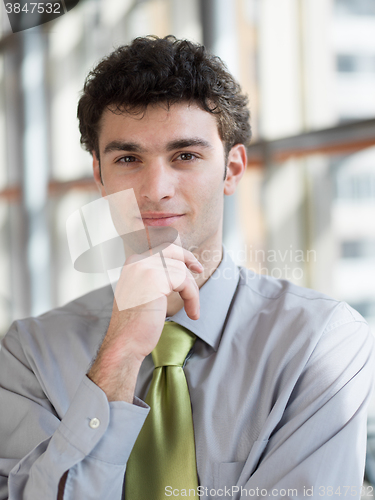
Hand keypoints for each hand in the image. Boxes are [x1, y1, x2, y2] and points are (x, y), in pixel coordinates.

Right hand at [87, 243, 202, 401]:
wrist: (125, 342)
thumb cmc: (135, 324)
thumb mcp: (141, 292)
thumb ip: (154, 277)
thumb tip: (177, 268)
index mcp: (132, 263)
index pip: (162, 248)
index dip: (181, 254)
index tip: (194, 266)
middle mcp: (136, 262)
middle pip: (172, 251)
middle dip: (189, 259)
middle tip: (200, 271)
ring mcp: (145, 269)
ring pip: (181, 270)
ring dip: (192, 292)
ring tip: (192, 310)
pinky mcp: (156, 280)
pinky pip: (185, 282)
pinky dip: (193, 298)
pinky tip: (192, 313)